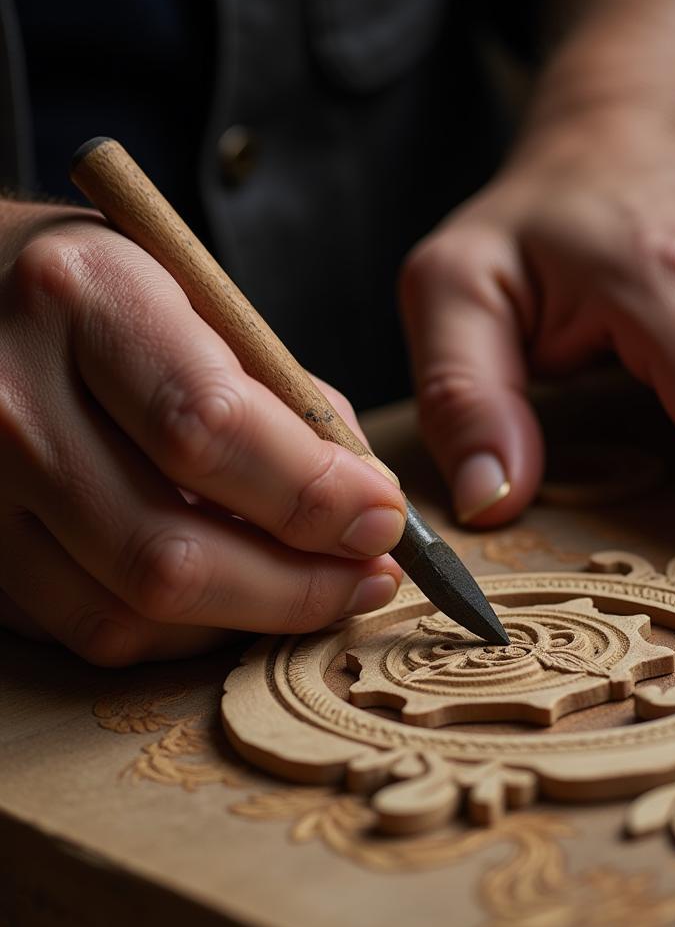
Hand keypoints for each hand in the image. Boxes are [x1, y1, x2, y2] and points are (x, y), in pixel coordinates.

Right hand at [0, 202, 403, 664]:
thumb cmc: (118, 297)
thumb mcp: (206, 302)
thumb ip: (290, 401)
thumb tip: (370, 506)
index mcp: (84, 299)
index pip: (209, 429)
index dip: (312, 494)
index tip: (384, 519)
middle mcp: (11, 397)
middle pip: (168, 552)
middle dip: (298, 584)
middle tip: (369, 575)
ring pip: (133, 609)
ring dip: (253, 616)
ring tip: (319, 586)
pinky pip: (95, 628)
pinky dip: (189, 629)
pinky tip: (240, 592)